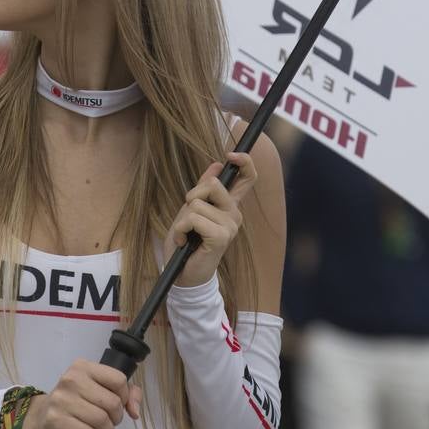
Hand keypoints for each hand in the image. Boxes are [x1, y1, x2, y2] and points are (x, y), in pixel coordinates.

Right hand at [21, 360, 142, 428]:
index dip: (125, 396)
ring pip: (101, 420)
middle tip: (110, 422)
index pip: (118, 379)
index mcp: (83, 367)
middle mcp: (71, 379)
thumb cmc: (73, 401)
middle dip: (116, 418)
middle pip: (112, 402)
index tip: (120, 405)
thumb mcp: (95, 388)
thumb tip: (135, 411)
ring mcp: (62, 400)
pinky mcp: (56, 420)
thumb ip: (125, 393)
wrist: (40, 416)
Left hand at [166, 152, 256, 288]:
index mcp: (229, 205)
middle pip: (213, 184)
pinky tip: (184, 241)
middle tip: (188, 215)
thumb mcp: (191, 210)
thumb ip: (204, 188)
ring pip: (197, 204)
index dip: (244, 161)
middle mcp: (234, 214)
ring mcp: (230, 226)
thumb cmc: (188, 242)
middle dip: (191, 196)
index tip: (230, 154)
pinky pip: (194, 219)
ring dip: (182, 219)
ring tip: (185, 234)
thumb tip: (216, 164)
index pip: (247, 178)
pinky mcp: (221, 237)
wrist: (183, 273)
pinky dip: (181, 229)